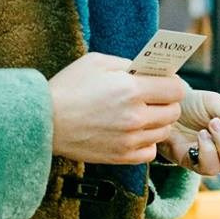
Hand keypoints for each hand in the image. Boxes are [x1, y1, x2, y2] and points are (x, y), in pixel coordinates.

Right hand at [46, 54, 184, 165]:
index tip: (165, 82)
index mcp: (131, 89)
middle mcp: (135, 117)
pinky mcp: (120, 156)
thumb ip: (127, 64)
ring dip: (158, 121)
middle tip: (155, 97)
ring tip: (143, 113)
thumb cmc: (68, 88)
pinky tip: (134, 132)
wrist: (43, 122)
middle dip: (167, 101)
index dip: (173, 83)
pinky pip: (149, 151)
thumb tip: (147, 70)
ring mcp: (129, 139)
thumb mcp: (97, 62)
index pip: (176, 89)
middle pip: (173, 111)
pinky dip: (147, 142)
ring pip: (164, 131)